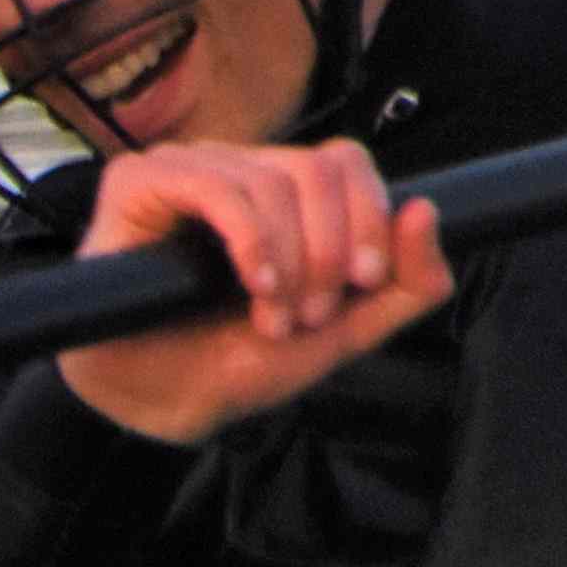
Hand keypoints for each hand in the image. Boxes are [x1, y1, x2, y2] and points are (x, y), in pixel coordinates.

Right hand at [53, 140, 452, 444]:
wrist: (160, 405)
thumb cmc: (237, 362)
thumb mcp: (341, 332)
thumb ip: (403, 287)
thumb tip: (427, 210)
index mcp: (282, 193)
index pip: (344, 160)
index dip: (370, 215)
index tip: (365, 282)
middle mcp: (235, 167)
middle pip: (318, 167)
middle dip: (330, 250)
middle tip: (310, 314)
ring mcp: (186, 170)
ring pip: (273, 180)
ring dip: (289, 262)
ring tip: (272, 319)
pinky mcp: (138, 181)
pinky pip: (216, 186)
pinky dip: (251, 241)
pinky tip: (255, 286)